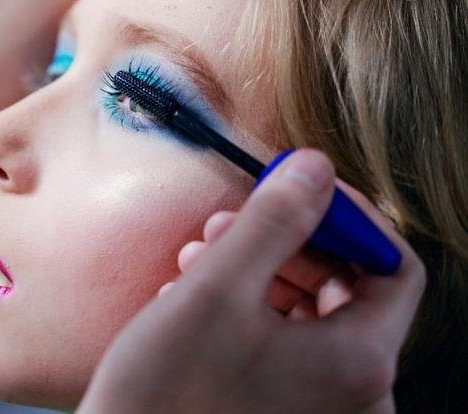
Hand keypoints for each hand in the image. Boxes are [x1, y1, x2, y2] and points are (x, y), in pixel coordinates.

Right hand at [78, 150, 424, 413]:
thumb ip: (273, 221)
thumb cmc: (165, 396)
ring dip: (258, 272)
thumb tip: (315, 168)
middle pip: (347, 289)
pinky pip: (286, 347)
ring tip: (199, 257)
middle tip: (229, 223)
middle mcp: (354, 394)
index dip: (349, 217)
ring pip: (309, 315)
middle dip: (286, 242)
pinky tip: (194, 298)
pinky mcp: (285, 412)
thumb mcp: (216, 291)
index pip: (393, 266)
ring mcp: (320, 408)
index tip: (297, 190)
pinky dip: (248, 311)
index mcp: (358, 362)